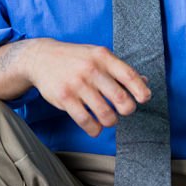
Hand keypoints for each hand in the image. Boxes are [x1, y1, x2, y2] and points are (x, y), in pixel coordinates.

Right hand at [29, 39, 152, 135]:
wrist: (41, 58)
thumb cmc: (76, 58)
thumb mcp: (98, 56)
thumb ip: (119, 69)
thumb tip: (144, 83)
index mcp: (103, 57)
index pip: (129, 76)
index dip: (141, 90)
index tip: (144, 99)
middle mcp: (91, 70)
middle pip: (120, 98)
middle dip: (128, 109)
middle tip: (125, 110)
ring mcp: (77, 84)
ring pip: (104, 113)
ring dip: (111, 121)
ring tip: (110, 119)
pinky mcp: (65, 98)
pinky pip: (85, 121)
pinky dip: (94, 129)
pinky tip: (96, 127)